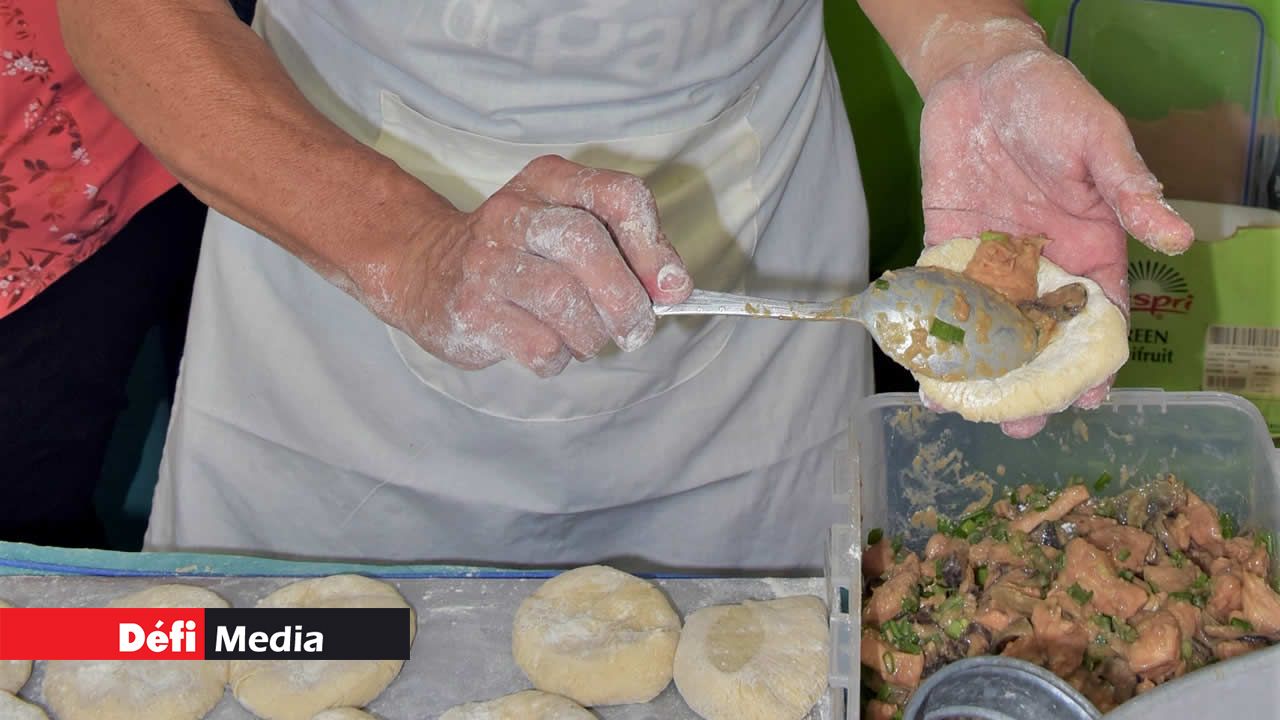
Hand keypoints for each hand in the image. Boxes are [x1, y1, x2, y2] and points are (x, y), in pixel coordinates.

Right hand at [372, 155, 691, 376]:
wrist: (422, 271)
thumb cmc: (516, 254)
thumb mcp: (564, 227)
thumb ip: (624, 248)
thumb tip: (675, 289)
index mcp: (548, 181)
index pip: (618, 196)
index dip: (654, 246)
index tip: (672, 287)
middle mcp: (513, 212)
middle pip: (588, 245)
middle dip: (626, 299)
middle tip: (636, 330)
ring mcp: (486, 260)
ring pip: (565, 302)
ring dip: (592, 334)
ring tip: (587, 339)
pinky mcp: (471, 310)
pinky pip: (540, 345)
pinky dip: (559, 357)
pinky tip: (548, 349)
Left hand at [918, 47, 1193, 437]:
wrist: (981, 76)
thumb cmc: (1052, 101)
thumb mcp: (1099, 141)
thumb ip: (1129, 189)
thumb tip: (1177, 237)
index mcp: (1091, 247)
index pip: (1099, 317)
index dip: (1095, 362)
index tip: (1089, 400)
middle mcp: (1042, 265)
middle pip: (1041, 340)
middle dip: (1033, 385)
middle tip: (1019, 427)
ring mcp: (993, 262)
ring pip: (990, 331)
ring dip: (979, 373)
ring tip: (963, 412)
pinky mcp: (947, 249)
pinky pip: (941, 300)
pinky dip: (933, 334)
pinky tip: (922, 370)